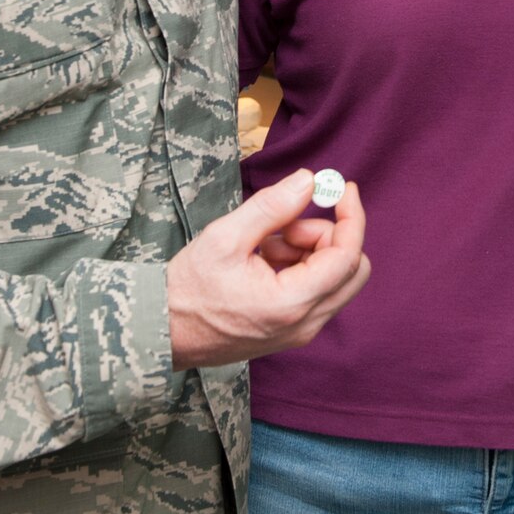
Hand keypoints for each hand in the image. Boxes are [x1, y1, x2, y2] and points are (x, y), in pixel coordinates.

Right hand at [166, 169, 370, 368]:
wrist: (163, 332)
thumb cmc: (188, 288)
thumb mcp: (226, 236)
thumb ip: (273, 207)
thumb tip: (311, 180)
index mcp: (291, 303)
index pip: (347, 256)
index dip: (351, 216)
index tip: (343, 188)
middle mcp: (304, 324)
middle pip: (351, 269)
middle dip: (327, 236)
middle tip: (286, 226)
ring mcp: (300, 332)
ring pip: (335, 279)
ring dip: (309, 251)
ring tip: (263, 246)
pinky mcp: (291, 332)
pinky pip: (316, 292)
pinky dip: (300, 267)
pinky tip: (263, 261)